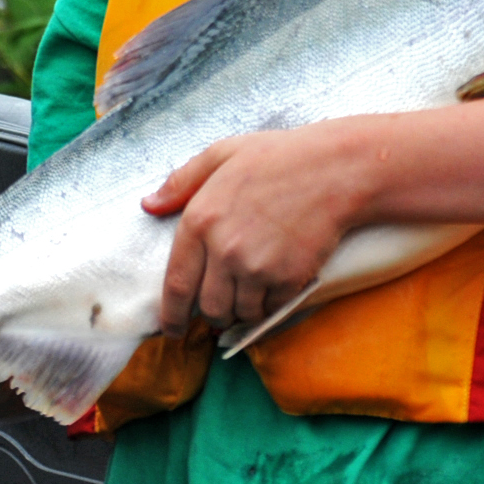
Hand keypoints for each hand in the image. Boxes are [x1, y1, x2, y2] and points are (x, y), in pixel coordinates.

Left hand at [141, 125, 364, 337]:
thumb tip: (149, 205)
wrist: (334, 169)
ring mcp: (257, 267)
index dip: (172, 315)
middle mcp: (224, 249)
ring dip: (242, 311)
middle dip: (212, 313)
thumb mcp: (222, 154)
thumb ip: (181, 181)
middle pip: (209, 307)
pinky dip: (270, 305)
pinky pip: (270, 310)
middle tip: (222, 306)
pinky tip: (274, 287)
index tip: (173, 329)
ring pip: (239, 313)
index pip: (176, 285)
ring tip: (250, 293)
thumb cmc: (279, 157)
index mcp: (200, 220)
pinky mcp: (288, 278)